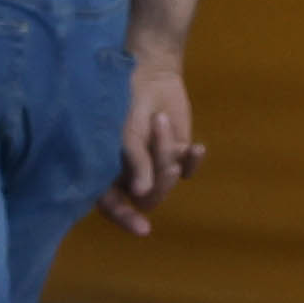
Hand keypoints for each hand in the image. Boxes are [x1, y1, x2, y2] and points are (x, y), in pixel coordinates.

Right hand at [103, 38, 203, 236]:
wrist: (150, 72)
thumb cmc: (125, 100)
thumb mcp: (124, 131)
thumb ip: (133, 162)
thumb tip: (139, 194)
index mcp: (105, 171)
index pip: (112, 204)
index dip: (125, 217)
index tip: (143, 229)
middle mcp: (129, 175)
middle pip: (148, 198)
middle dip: (159, 176)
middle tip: (166, 149)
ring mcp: (153, 166)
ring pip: (168, 182)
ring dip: (169, 154)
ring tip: (163, 122)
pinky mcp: (176, 155)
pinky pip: (188, 171)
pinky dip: (194, 160)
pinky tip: (198, 148)